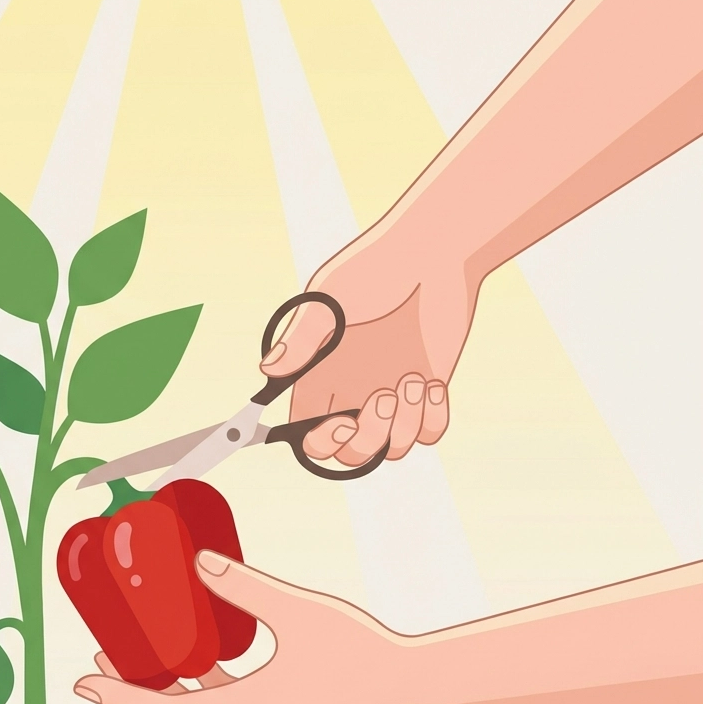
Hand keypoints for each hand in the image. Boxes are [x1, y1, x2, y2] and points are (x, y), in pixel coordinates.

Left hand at [72, 549, 407, 703]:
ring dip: (163, 693)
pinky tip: (203, 655)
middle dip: (130, 696)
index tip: (80, 682)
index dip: (116, 696)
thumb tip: (197, 561)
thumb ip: (245, 587)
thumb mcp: (298, 613)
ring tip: (143, 653)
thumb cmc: (360, 655)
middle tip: (105, 661)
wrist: (411, 691)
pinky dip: (200, 690)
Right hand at [266, 212, 479, 466]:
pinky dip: (432, 418)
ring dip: (403, 425)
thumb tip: (268, 369)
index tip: (340, 422)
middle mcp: (353, 390)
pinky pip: (428, 433)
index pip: (307, 430)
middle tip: (381, 399)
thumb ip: (301, 339)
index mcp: (322, 375)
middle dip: (366, 440)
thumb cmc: (376, 266)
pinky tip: (433, 384)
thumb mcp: (331, 300)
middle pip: (350, 453)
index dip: (320, 441)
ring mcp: (392, 393)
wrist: (435, 251)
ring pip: (391, 449)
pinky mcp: (428, 390)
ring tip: (413, 380)